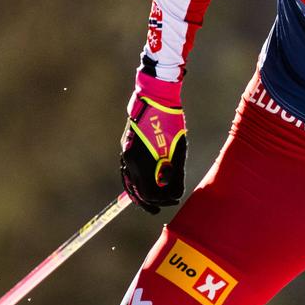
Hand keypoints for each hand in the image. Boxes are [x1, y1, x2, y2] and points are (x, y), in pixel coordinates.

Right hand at [120, 74, 187, 212]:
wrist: (155, 99)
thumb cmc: (170, 123)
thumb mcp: (178, 151)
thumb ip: (175, 174)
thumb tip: (173, 194)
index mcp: (143, 162)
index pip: (149, 193)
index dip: (162, 201)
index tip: (173, 200)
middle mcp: (130, 160)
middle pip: (138, 192)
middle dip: (152, 201)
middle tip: (164, 205)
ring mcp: (126, 154)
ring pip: (130, 184)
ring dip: (142, 194)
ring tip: (153, 203)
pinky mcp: (127, 149)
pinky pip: (128, 173)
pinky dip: (137, 182)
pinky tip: (146, 187)